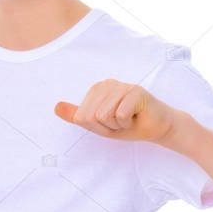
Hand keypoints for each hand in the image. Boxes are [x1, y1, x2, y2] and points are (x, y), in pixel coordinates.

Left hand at [54, 78, 178, 143]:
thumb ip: (76, 116)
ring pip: (103, 116)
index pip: (82, 117)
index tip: (111, 123)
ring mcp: (121, 85)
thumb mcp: (97, 124)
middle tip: (121, 122)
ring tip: (128, 119)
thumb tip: (56, 107)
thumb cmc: (127, 125)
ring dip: (117, 125)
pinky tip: (136, 117)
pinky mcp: (134, 91)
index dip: (97, 128)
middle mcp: (106, 84)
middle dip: (106, 127)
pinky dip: (128, 123)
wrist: (156, 128)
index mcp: (95, 89)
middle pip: (91, 116)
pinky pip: (119, 115)